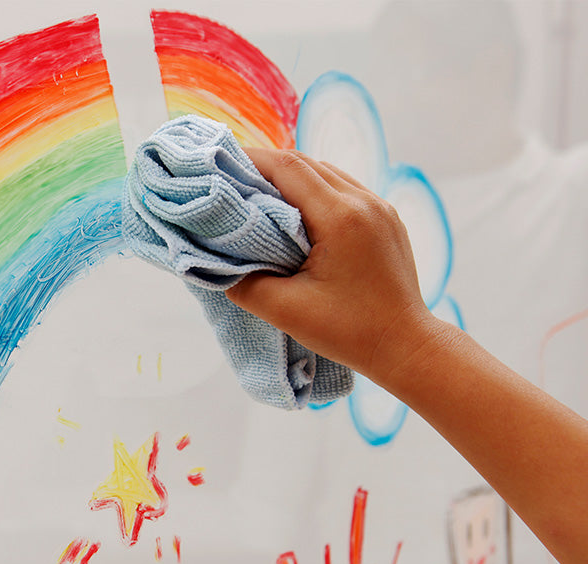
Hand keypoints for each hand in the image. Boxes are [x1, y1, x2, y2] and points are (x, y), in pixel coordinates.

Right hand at [226, 148, 443, 380]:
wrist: (406, 346)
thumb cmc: (349, 331)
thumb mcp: (284, 311)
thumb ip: (242, 282)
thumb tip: (215, 260)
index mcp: (340, 218)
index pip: (288, 168)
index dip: (250, 160)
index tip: (219, 163)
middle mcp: (364, 202)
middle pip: (306, 163)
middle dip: (265, 166)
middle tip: (231, 177)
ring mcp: (380, 207)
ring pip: (325, 172)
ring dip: (291, 176)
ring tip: (258, 192)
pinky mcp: (386, 218)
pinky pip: (343, 188)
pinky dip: (314, 190)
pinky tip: (295, 209)